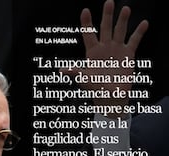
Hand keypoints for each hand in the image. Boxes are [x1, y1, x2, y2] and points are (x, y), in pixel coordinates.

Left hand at [70, 0, 148, 117]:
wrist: (110, 96)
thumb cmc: (95, 88)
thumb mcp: (84, 79)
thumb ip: (74, 73)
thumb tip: (61, 71)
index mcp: (92, 52)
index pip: (88, 34)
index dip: (86, 23)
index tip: (85, 10)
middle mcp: (104, 47)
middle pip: (105, 28)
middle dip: (107, 16)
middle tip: (109, 2)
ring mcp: (116, 49)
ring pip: (119, 31)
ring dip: (122, 20)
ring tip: (125, 8)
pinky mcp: (127, 54)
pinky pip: (134, 40)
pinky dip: (139, 32)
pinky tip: (144, 23)